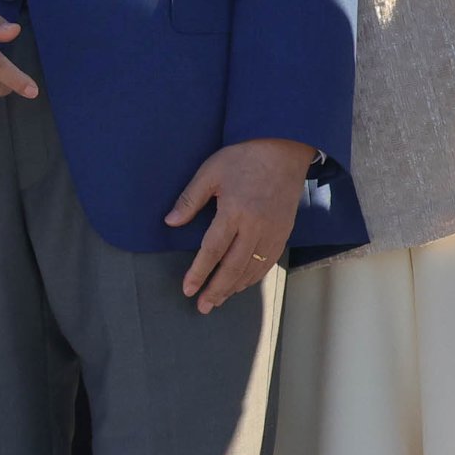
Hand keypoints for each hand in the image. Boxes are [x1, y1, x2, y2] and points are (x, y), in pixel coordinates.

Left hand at [166, 136, 312, 312]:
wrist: (283, 147)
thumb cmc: (243, 156)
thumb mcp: (210, 172)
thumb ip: (189, 200)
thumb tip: (170, 222)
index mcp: (235, 211)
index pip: (213, 250)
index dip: (199, 272)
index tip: (187, 289)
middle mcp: (256, 225)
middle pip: (234, 266)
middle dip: (217, 289)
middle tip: (202, 306)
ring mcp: (274, 230)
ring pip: (253, 268)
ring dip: (235, 287)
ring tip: (219, 300)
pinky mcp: (285, 231)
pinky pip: (269, 261)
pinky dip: (254, 276)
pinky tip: (242, 284)